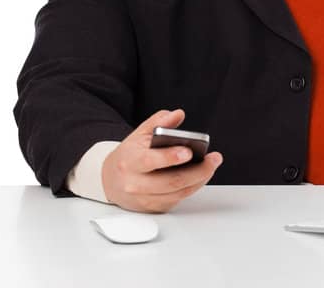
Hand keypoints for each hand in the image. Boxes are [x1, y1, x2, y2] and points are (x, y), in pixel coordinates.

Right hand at [102, 109, 222, 212]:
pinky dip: (193, 187)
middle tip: (213, 159)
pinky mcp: (154, 207)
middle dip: (197, 170)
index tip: (188, 151)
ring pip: (178, 192)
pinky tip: (202, 175)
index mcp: (130, 162)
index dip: (170, 157)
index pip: (150, 161)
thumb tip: (177, 115)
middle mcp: (135, 183)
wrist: (110, 181)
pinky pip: (178, 199)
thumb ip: (158, 122)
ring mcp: (145, 199)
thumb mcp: (138, 135)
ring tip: (212, 164)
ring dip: (200, 179)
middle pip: (171, 181)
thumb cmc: (128, 157)